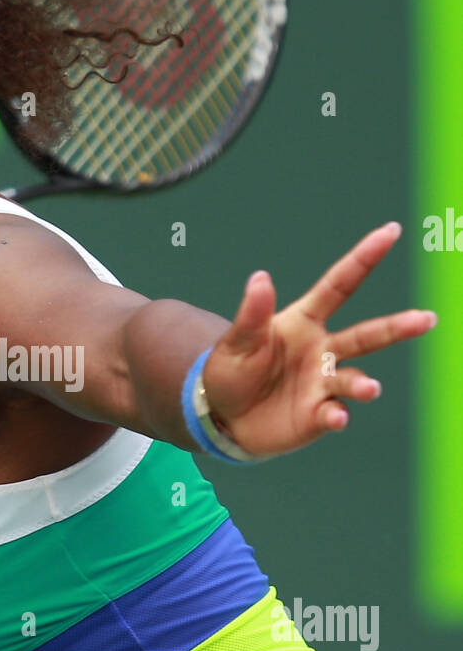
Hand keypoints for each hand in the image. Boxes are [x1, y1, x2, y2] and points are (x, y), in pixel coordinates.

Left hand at [201, 222, 436, 457]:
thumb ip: (252, 314)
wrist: (222, 418)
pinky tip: (336, 417)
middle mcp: (321, 351)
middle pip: (366, 335)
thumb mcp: (236, 341)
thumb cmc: (230, 371)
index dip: (364, 258)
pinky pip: (335, 413)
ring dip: (363, 384)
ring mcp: (322, 383)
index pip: (339, 286)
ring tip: (369, 389)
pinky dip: (338, 415)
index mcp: (304, 322)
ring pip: (354, 379)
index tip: (390, 232)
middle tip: (428, 318)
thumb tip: (261, 277)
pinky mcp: (317, 415)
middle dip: (398, 327)